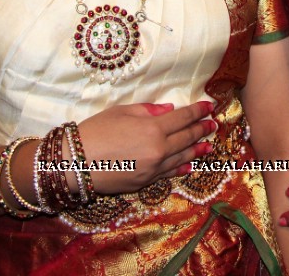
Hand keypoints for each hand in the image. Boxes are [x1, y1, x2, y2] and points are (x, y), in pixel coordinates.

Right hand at [76, 101, 215, 194]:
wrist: (75, 163)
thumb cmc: (94, 131)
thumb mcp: (120, 111)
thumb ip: (148, 110)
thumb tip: (169, 110)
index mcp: (153, 128)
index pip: (183, 118)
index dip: (197, 111)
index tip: (209, 106)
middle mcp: (158, 149)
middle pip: (186, 138)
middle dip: (202, 130)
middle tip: (213, 125)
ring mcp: (153, 168)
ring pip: (182, 158)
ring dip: (197, 150)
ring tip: (209, 145)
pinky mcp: (145, 182)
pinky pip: (169, 174)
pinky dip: (181, 169)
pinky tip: (190, 166)